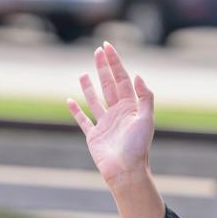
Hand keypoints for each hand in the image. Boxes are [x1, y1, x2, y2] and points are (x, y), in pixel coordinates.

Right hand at [68, 42, 154, 187]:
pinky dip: (76, 110)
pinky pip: (83, 120)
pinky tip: (70, 100)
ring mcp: (105, 123)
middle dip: (103, 67)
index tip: (108, 47)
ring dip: (89, 86)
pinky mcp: (94, 135)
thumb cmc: (138, 147)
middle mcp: (118, 112)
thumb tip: (136, 75)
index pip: (122, 79)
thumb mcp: (146, 119)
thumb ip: (145, 97)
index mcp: (131, 107)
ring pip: (95, 100)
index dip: (115, 62)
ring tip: (83, 73)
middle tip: (98, 50)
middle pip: (109, 84)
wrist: (126, 171)